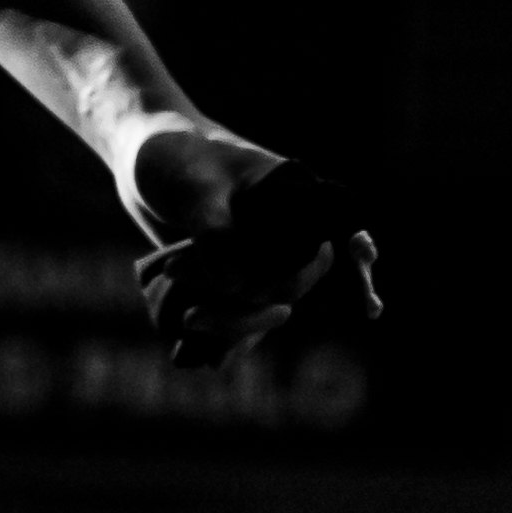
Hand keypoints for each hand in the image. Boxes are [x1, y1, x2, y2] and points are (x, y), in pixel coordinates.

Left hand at [124, 114, 381, 375]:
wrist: (139, 158)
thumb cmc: (176, 157)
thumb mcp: (195, 189)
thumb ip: (217, 234)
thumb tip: (238, 285)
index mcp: (293, 197)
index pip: (336, 232)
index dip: (362, 263)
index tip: (372, 305)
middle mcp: (282, 231)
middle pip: (289, 287)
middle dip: (250, 312)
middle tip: (194, 315)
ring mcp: (256, 256)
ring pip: (260, 307)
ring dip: (228, 324)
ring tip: (185, 321)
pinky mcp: (228, 275)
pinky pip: (234, 313)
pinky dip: (216, 334)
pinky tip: (188, 355)